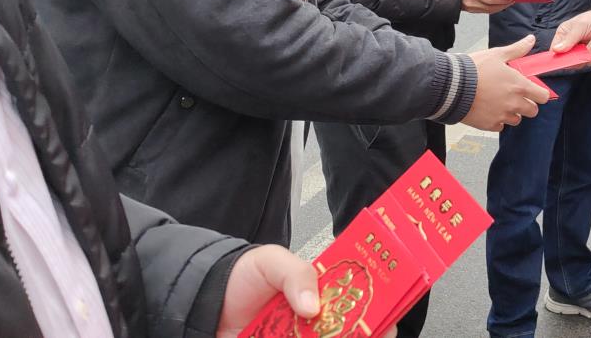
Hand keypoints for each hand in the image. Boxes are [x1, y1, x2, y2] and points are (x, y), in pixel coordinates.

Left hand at [215, 245, 398, 337]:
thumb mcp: (271, 261)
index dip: (380, 308)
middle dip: (368, 331)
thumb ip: (296, 274)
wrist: (202, 303)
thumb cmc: (241, 276)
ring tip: (333, 337)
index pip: (360, 300)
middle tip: (373, 333)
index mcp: (322, 293)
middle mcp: (316, 323)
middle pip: (352, 332)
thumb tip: (313, 306)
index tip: (388, 317)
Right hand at [461, 0, 513, 13]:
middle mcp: (472, 3)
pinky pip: (486, 11)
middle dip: (503, 4)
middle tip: (511, 0)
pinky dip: (494, 8)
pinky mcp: (472, 10)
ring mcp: (471, 8)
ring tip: (507, 2)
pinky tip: (499, 5)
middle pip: (491, 7)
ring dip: (500, 7)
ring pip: (489, 10)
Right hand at [461, 35, 548, 131]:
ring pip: (516, 119)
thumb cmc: (474, 69)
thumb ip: (517, 49)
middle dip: (527, 104)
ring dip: (512, 113)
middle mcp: (514, 103)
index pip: (543, 96)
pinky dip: (497, 120)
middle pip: (532, 111)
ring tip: (499, 102)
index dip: (539, 93)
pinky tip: (488, 109)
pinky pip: (500, 126)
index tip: (533, 90)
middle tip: (515, 96)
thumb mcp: (497, 54)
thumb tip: (530, 40)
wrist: (451, 86)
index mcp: (519, 86)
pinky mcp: (489, 125)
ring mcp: (502, 115)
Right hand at [552, 5, 590, 63]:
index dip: (557, 57)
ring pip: (580, 63)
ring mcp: (581, 53)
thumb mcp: (581, 25)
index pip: (554, 51)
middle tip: (584, 48)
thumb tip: (556, 50)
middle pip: (567, 61)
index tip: (564, 57)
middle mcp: (571, 46)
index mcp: (563, 36)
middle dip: (577, 56)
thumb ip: (569, 39)